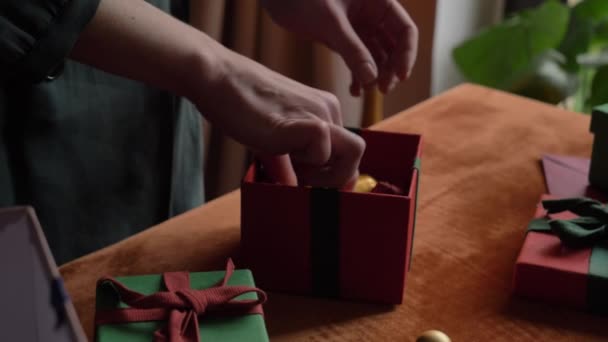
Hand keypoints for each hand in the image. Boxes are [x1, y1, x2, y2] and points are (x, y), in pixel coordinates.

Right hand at [194, 49, 364, 188]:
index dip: (333, 173)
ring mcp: (321, 114)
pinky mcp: (309, 123)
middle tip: (303, 184)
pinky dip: (304, 167)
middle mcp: (328, 109)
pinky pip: (323, 156)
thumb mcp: (276, 134)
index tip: (309, 183)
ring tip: (290, 169)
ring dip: (323, 176)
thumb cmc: (239, 106)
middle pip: (356, 155)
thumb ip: (293, 158)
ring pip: (349, 158)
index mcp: (324, 108)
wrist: (217, 78)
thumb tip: (300, 188)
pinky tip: (279, 153)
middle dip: (334, 179)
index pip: (347, 150)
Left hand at [261, 0, 417, 94]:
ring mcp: (357, 27)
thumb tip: (372, 78)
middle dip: (391, 68)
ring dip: (375, 75)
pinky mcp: (341, 38)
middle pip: (394, 46)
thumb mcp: (330, 22)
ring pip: (376, 55)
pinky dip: (358, 75)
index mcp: (377, 0)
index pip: (405, 29)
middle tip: (382, 89)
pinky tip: (354, 90)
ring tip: (366, 91)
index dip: (407, 54)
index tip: (400, 76)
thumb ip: (351, 49)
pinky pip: (358, 59)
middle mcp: (371, 13)